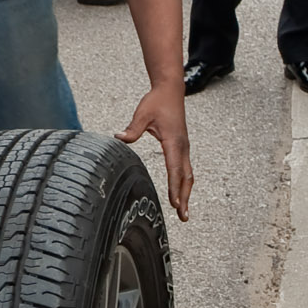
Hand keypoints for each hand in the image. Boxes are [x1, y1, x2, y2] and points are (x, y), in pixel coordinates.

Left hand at [115, 83, 191, 220]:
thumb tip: (119, 137)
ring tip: (183, 210)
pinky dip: (184, 183)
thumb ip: (132, 129)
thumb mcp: (142, 114)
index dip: (175, 188)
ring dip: (186, 193)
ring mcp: (184, 147)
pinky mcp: (182, 146)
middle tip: (183, 216)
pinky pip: (185, 168)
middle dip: (184, 198)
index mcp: (174, 142)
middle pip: (186, 177)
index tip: (175, 204)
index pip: (175, 169)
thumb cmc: (157, 101)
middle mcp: (182, 147)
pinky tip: (180, 192)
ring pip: (188, 174)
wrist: (171, 90)